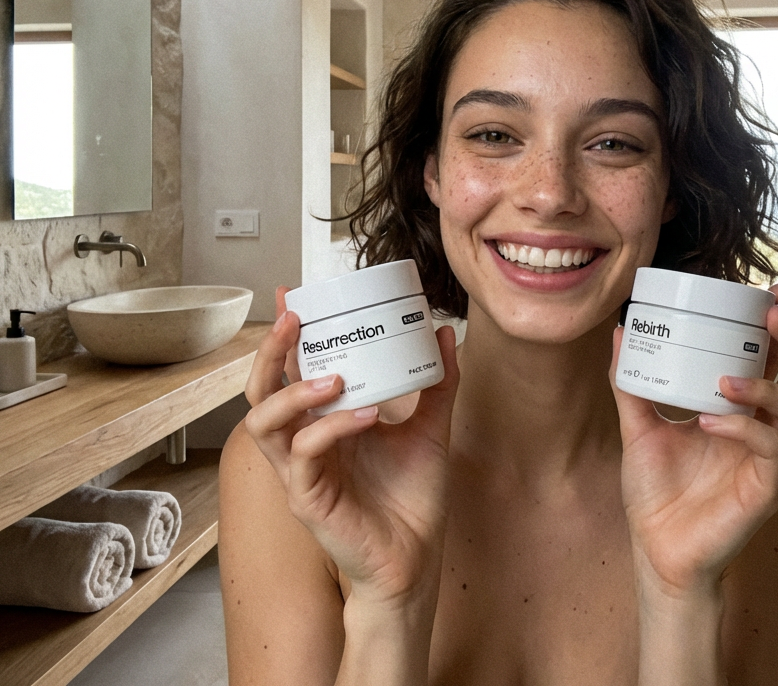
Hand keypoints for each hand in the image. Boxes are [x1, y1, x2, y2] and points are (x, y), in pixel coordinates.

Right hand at [244, 287, 459, 608]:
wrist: (416, 559)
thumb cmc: (412, 497)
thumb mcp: (430, 427)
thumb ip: (437, 383)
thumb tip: (442, 332)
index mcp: (323, 422)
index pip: (291, 371)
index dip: (286, 335)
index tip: (291, 294)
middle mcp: (303, 443)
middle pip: (260, 390)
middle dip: (271, 351)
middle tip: (296, 319)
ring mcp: (300, 472)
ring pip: (265, 422)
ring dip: (295, 392)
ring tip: (334, 376)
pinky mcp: (308, 498)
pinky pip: (306, 455)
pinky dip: (332, 428)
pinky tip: (366, 415)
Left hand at [611, 283, 777, 596]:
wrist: (657, 551)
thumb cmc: (656, 492)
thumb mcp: (639, 427)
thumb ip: (631, 383)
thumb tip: (621, 332)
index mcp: (741, 413)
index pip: (773, 363)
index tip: (770, 293)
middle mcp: (763, 431)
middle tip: (770, 316)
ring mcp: (769, 460)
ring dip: (767, 386)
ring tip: (727, 378)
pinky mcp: (765, 488)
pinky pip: (771, 449)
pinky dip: (743, 427)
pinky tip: (709, 421)